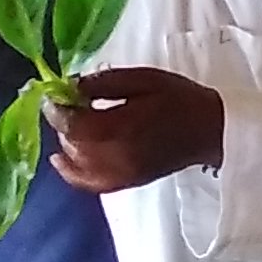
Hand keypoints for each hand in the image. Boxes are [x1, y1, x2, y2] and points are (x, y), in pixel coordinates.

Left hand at [45, 68, 224, 193]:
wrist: (210, 131)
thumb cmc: (179, 99)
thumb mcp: (143, 79)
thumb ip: (105, 82)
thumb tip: (72, 86)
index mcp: (121, 128)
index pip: (73, 125)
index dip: (56, 109)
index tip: (51, 93)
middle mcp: (115, 157)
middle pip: (72, 143)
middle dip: (62, 122)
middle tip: (66, 102)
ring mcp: (119, 174)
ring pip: (76, 163)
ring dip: (67, 141)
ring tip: (72, 122)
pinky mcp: (124, 183)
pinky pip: (88, 183)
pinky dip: (70, 171)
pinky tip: (60, 157)